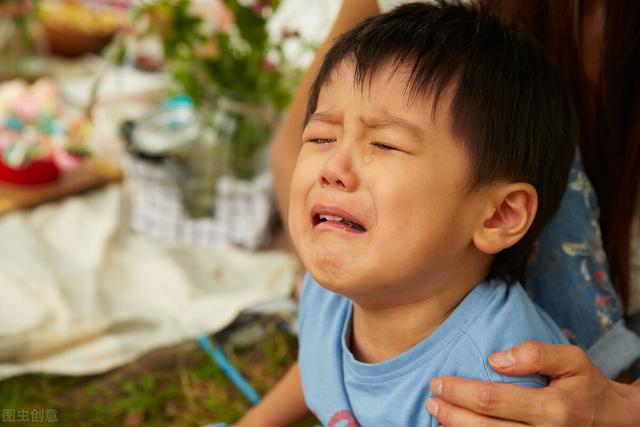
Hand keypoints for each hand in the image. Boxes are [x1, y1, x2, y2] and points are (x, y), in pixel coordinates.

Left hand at [425, 341, 639, 425]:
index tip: (438, 381)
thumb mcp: (572, 360)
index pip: (492, 400)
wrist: (614, 421)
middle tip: (430, 399)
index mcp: (552, 409)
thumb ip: (535, 354)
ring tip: (437, 416)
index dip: (459, 391)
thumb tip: (495, 359)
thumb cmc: (586, 386)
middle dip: (450, 413)